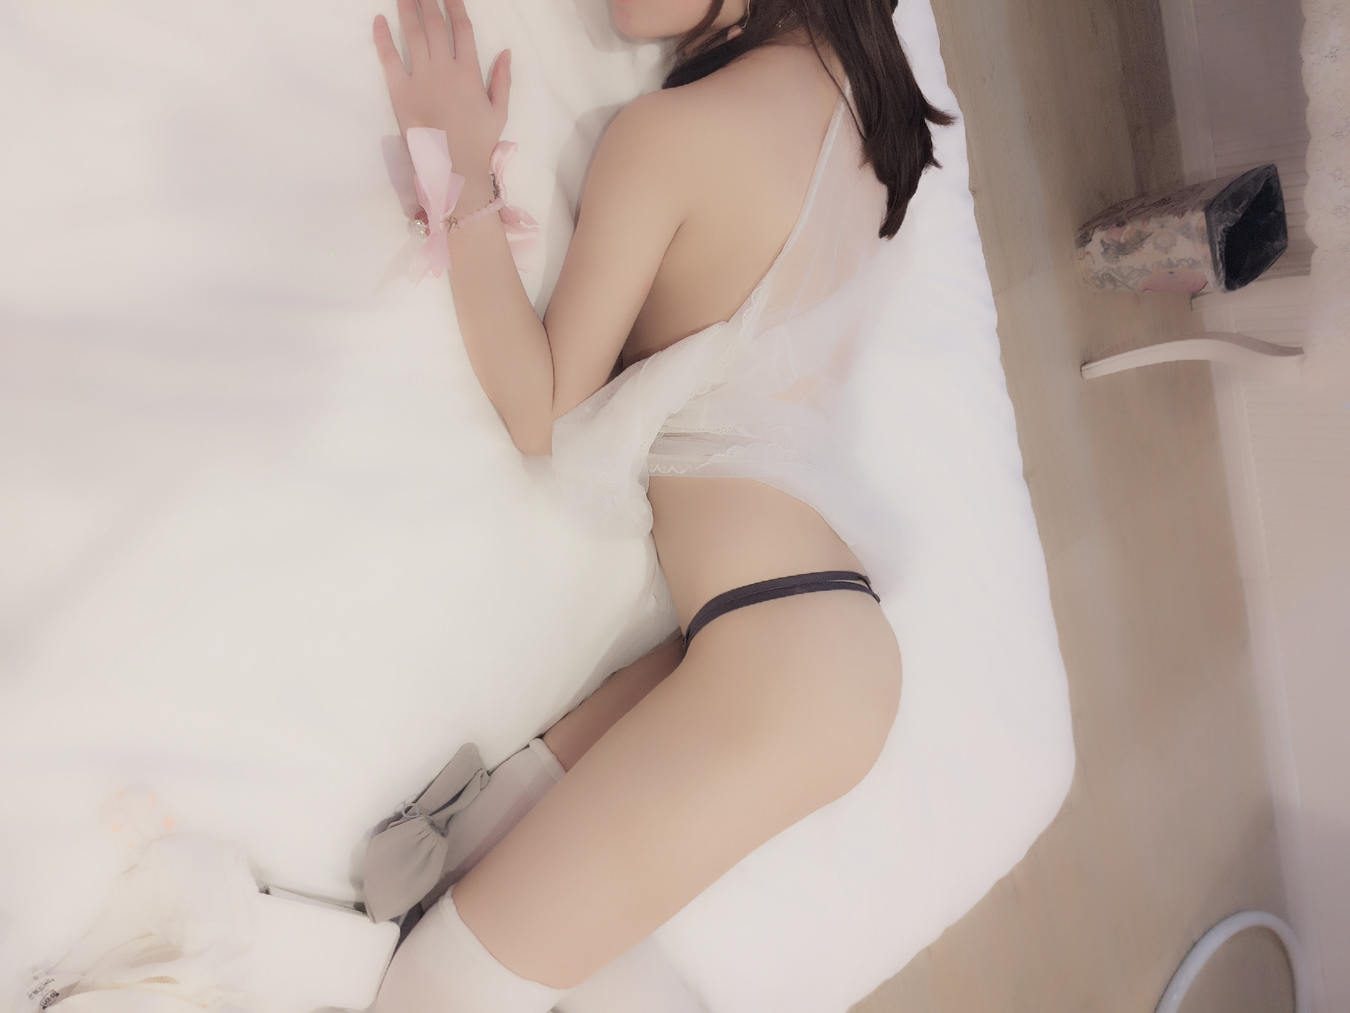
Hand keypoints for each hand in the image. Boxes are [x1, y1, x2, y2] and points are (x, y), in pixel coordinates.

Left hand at [372, 0, 510, 179]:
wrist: (453, 170)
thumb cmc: (478, 143)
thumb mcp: (499, 112)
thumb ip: (502, 80)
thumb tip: (506, 52)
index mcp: (469, 73)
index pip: (462, 29)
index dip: (455, 6)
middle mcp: (444, 69)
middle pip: (435, 25)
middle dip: (429, 1)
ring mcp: (421, 78)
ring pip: (413, 34)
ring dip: (408, 9)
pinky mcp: (399, 91)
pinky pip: (389, 58)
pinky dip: (383, 37)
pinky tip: (379, 19)